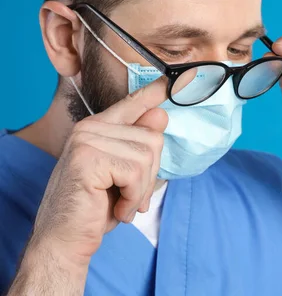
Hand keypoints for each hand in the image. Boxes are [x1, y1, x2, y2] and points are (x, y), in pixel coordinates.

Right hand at [29, 77, 169, 265]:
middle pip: (153, 138)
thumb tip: (161, 113)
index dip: (157, 90)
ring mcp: (87, 140)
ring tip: (121, 203)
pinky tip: (117, 208)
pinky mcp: (88, 158)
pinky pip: (135, 173)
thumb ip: (141, 146)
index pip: (134, 102)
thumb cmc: (97, 208)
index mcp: (100, 128)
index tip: (183, 75)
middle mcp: (91, 127)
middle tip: (130, 196)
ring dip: (141, 189)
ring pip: (147, 156)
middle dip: (149, 175)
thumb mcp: (127, 174)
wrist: (65, 240)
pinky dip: (133, 197)